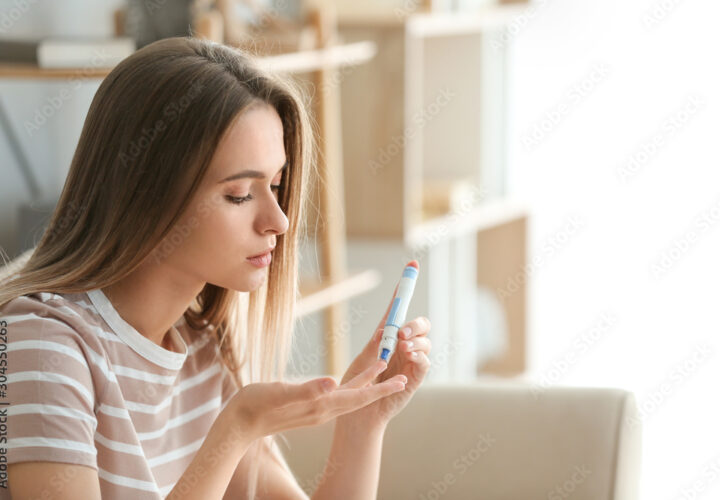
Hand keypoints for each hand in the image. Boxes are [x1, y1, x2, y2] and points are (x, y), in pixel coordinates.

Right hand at [223, 358, 407, 441]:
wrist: (238, 424)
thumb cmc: (255, 405)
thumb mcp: (280, 393)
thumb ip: (307, 389)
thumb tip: (333, 382)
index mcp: (320, 406)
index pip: (358, 397)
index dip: (379, 388)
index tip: (401, 380)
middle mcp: (322, 410)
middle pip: (359, 398)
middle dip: (380, 386)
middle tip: (402, 376)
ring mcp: (316, 410)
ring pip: (349, 396)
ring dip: (366, 384)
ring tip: (381, 369)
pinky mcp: (308, 408)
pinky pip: (337, 396)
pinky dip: (350, 386)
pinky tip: (350, 381)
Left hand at [337, 283, 431, 429]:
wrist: (357, 414)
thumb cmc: (357, 385)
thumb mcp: (363, 359)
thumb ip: (376, 344)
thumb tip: (387, 328)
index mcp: (388, 336)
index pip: (398, 309)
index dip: (404, 288)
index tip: (412, 265)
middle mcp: (403, 346)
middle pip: (420, 325)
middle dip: (415, 324)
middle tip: (402, 333)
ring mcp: (410, 361)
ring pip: (425, 342)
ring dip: (417, 342)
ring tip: (403, 348)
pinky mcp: (415, 379)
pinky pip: (425, 363)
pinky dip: (420, 357)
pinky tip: (411, 358)